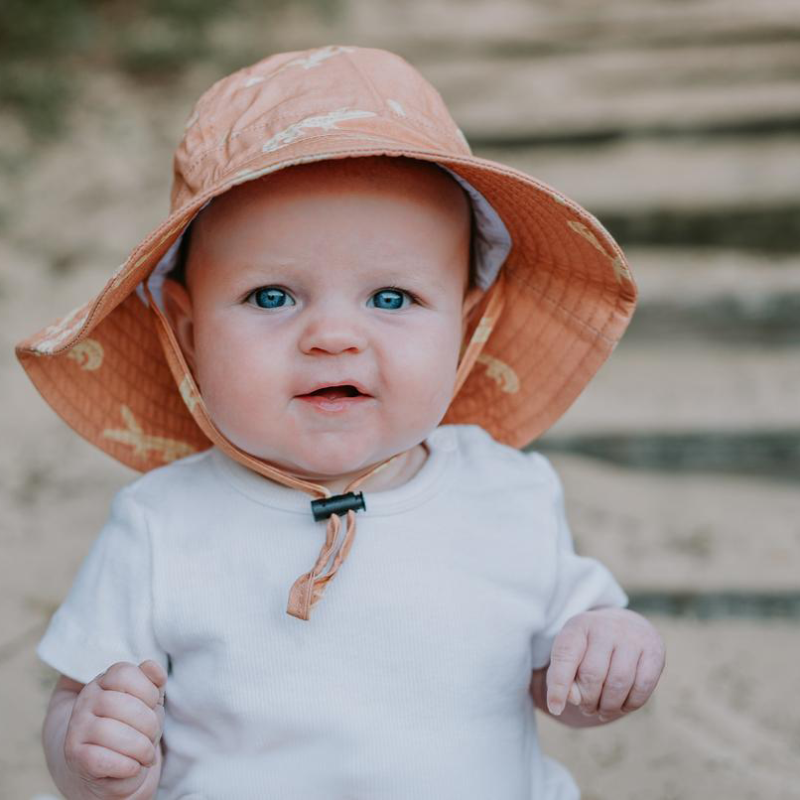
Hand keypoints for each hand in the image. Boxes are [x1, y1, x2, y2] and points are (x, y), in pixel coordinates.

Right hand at [63, 660, 166, 797]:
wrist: (108, 768)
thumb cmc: (133, 729)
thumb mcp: (148, 702)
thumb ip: (153, 682)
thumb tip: (151, 665)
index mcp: (104, 681)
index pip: (124, 673)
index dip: (148, 690)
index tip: (153, 706)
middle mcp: (85, 700)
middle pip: (121, 703)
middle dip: (148, 723)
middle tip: (153, 736)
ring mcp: (76, 728)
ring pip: (110, 732)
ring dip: (140, 747)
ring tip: (146, 755)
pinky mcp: (74, 756)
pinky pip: (101, 759)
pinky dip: (126, 765)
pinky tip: (133, 767)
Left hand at [545, 607, 664, 720]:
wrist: (623, 626)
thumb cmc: (589, 648)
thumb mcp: (570, 655)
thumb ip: (562, 677)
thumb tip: (572, 699)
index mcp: (578, 625)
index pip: (565, 655)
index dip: (558, 685)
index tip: (555, 708)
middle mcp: (605, 627)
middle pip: (592, 675)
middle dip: (587, 700)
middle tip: (586, 708)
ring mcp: (632, 637)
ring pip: (618, 683)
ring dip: (608, 706)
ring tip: (601, 710)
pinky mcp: (654, 650)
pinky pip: (643, 687)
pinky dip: (630, 705)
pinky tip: (622, 706)